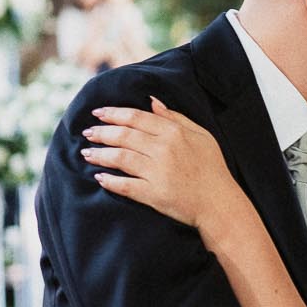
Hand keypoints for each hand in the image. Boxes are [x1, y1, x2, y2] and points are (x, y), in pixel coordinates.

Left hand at [82, 99, 247, 231]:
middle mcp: (163, 149)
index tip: (98, 112)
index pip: (136, 117)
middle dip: (102, 132)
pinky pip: (125, 185)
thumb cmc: (213, 168)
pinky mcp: (154, 194)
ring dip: (100, 154)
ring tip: (86, 153)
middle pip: (124, 135)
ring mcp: (158, 172)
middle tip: (87, 132)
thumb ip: (176, 117)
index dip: (114, 113)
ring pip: (120, 158)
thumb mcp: (201, 135)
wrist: (220, 204)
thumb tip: (153, 102)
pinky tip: (99, 177)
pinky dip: (110, 181)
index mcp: (174, 132)